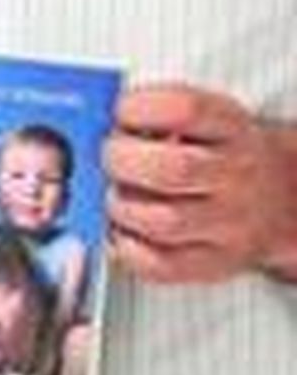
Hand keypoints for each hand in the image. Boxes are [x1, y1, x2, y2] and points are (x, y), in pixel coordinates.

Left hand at [106, 84, 296, 283]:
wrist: (279, 198)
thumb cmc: (224, 153)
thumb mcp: (207, 118)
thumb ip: (158, 111)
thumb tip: (97, 117)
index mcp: (231, 128)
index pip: (185, 110)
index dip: (140, 108)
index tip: (118, 111)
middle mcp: (236, 176)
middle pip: (172, 170)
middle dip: (122, 160)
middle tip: (108, 157)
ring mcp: (229, 224)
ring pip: (164, 222)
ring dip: (122, 206)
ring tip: (115, 194)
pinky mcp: (215, 263)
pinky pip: (163, 265)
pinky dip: (128, 248)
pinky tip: (122, 229)